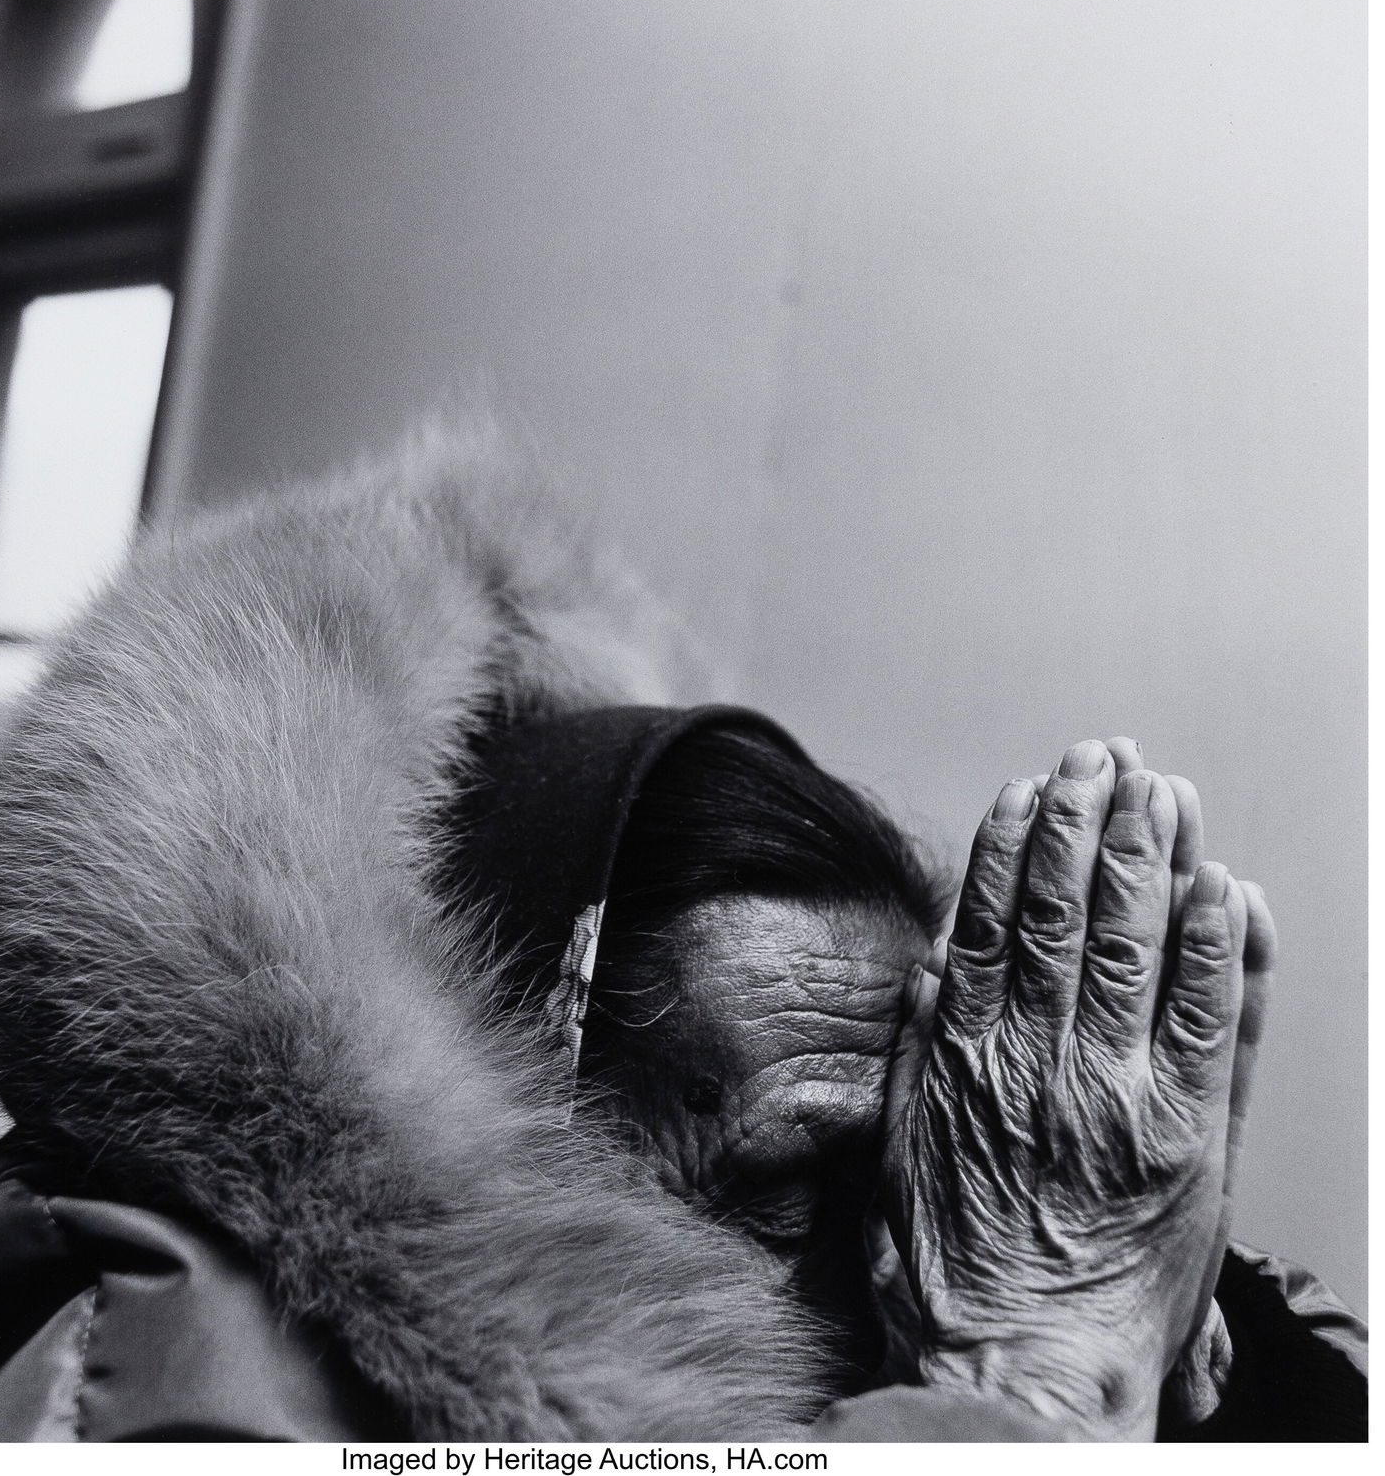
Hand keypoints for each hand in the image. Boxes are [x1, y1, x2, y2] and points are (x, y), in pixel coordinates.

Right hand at [882, 740, 1253, 1438]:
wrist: (1024, 1369)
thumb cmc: (951, 1270)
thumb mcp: (899, 1150)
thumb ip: (918, 1050)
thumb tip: (935, 965)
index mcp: (969, 1056)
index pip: (993, 919)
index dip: (1012, 842)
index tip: (1027, 786)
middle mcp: (1044, 1058)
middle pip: (1067, 911)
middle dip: (1088, 821)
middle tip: (1102, 753)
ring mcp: (1121, 1093)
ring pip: (1135, 944)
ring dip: (1149, 855)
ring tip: (1159, 785)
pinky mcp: (1192, 1138)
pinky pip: (1215, 1022)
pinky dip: (1221, 948)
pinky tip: (1223, 884)